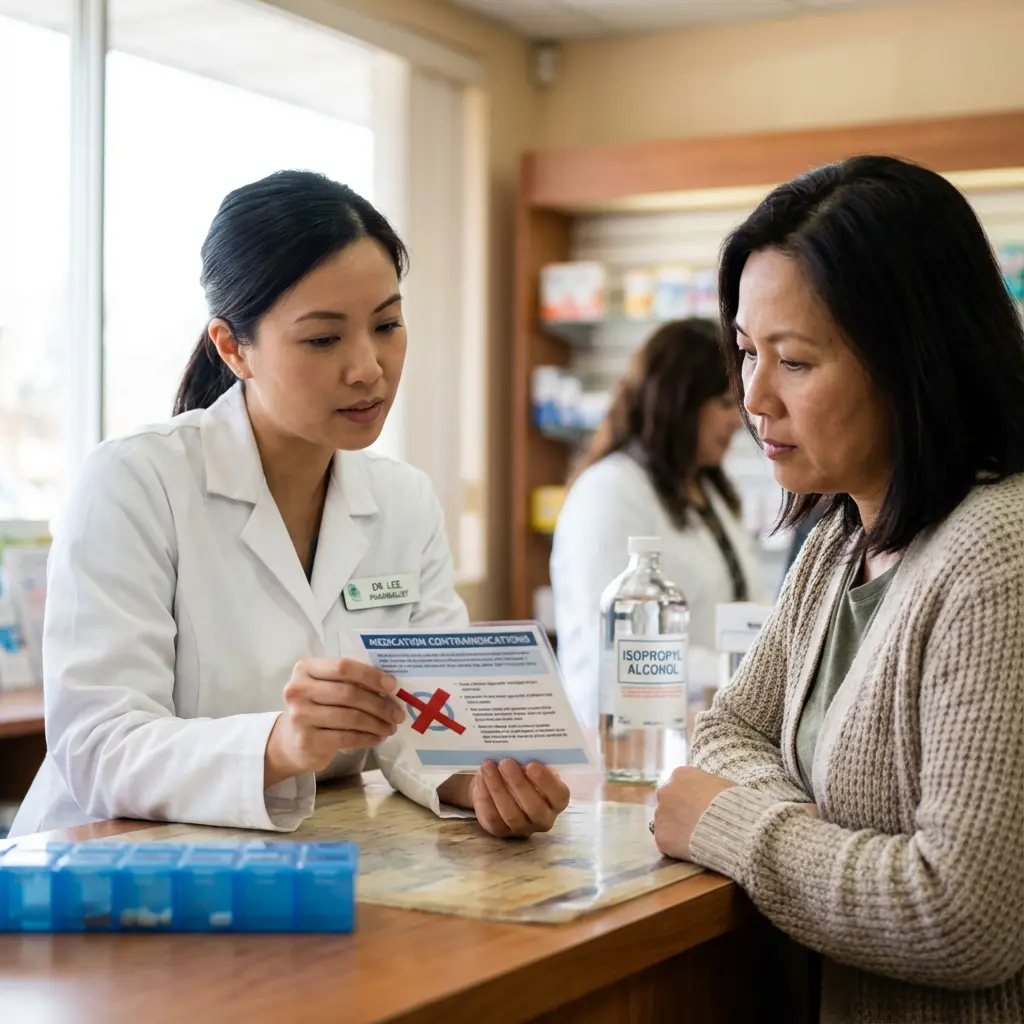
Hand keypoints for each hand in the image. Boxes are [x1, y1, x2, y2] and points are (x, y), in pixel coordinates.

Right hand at [264, 658, 404, 787]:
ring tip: (390, 727)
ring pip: (351, 717)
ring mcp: (300, 716)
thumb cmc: (316, 707)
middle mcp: (298, 690)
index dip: (370, 675)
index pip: (343, 667)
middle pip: (350, 693)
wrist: (290, 742)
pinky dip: (367, 738)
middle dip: (379, 704)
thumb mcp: (326, 687)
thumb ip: (349, 681)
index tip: (392, 686)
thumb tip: (389, 686)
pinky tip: (377, 738)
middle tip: (397, 713)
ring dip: (377, 723)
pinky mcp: (307, 741)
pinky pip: (346, 738)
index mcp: (305, 669)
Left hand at [444, 760, 570, 837]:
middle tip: (506, 762)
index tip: (532, 764)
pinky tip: (481, 780)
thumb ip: (532, 759)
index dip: (546, 782)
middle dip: (518, 784)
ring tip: (488, 766)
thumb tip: (521, 746)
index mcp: (557, 800)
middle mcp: (544, 818)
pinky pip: (492, 818)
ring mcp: (522, 828)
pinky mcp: (501, 831)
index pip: (559, 796)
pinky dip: (485, 798)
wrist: (503, 785)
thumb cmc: (523, 771)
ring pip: (511, 814)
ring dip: (498, 789)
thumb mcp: (532, 763)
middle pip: (534, 808)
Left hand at [652, 766, 735, 861]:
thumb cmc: (733, 803)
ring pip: (665, 823)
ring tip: (696, 839)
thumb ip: (706, 788)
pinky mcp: (661, 836)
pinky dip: (676, 848)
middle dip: (679, 813)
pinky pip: (666, 843)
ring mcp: (660, 814)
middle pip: (668, 803)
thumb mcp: (721, 785)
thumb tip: (708, 794)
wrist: (731, 826)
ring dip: (676, 830)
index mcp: (680, 775)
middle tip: (696, 825)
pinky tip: (692, 849)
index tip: (699, 809)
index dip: (690, 800)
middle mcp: (665, 791)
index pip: (679, 786)